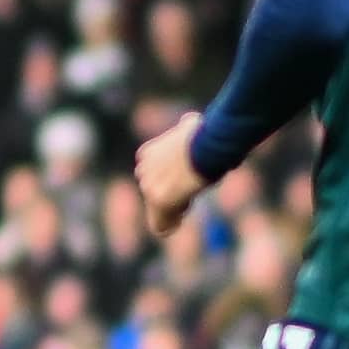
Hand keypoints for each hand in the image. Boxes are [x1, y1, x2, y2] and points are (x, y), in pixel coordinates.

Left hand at [135, 113, 208, 239]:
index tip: (184, 181)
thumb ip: (184, 128)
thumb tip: (188, 122)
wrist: (206, 144)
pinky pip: (160, 225)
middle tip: (188, 191)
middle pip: (153, 192)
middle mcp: (142, 169)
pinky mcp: (158, 200)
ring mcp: (148, 185)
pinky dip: (169, 226)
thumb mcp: (190, 126)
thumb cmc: (204, 135)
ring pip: (157, 209)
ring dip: (172, 209)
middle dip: (170, 195)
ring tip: (187, 201)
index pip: (152, 177)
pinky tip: (179, 223)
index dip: (169, 181)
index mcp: (146, 153)